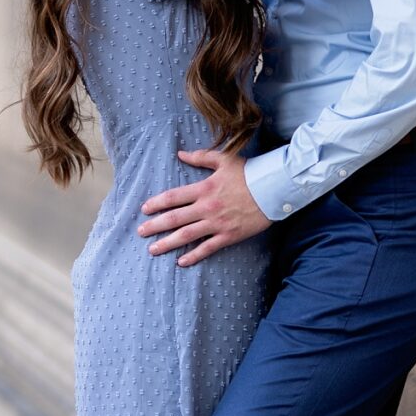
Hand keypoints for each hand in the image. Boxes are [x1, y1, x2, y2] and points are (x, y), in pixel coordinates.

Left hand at [136, 149, 268, 266]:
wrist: (274, 188)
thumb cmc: (249, 172)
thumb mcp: (224, 159)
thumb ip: (200, 157)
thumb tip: (181, 154)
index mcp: (204, 188)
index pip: (173, 197)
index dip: (157, 203)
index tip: (144, 209)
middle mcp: (207, 207)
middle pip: (175, 218)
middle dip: (155, 226)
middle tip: (141, 232)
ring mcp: (217, 223)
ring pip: (187, 235)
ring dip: (168, 243)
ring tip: (153, 249)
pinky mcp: (229, 235)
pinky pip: (208, 248)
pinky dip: (194, 256)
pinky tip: (181, 261)